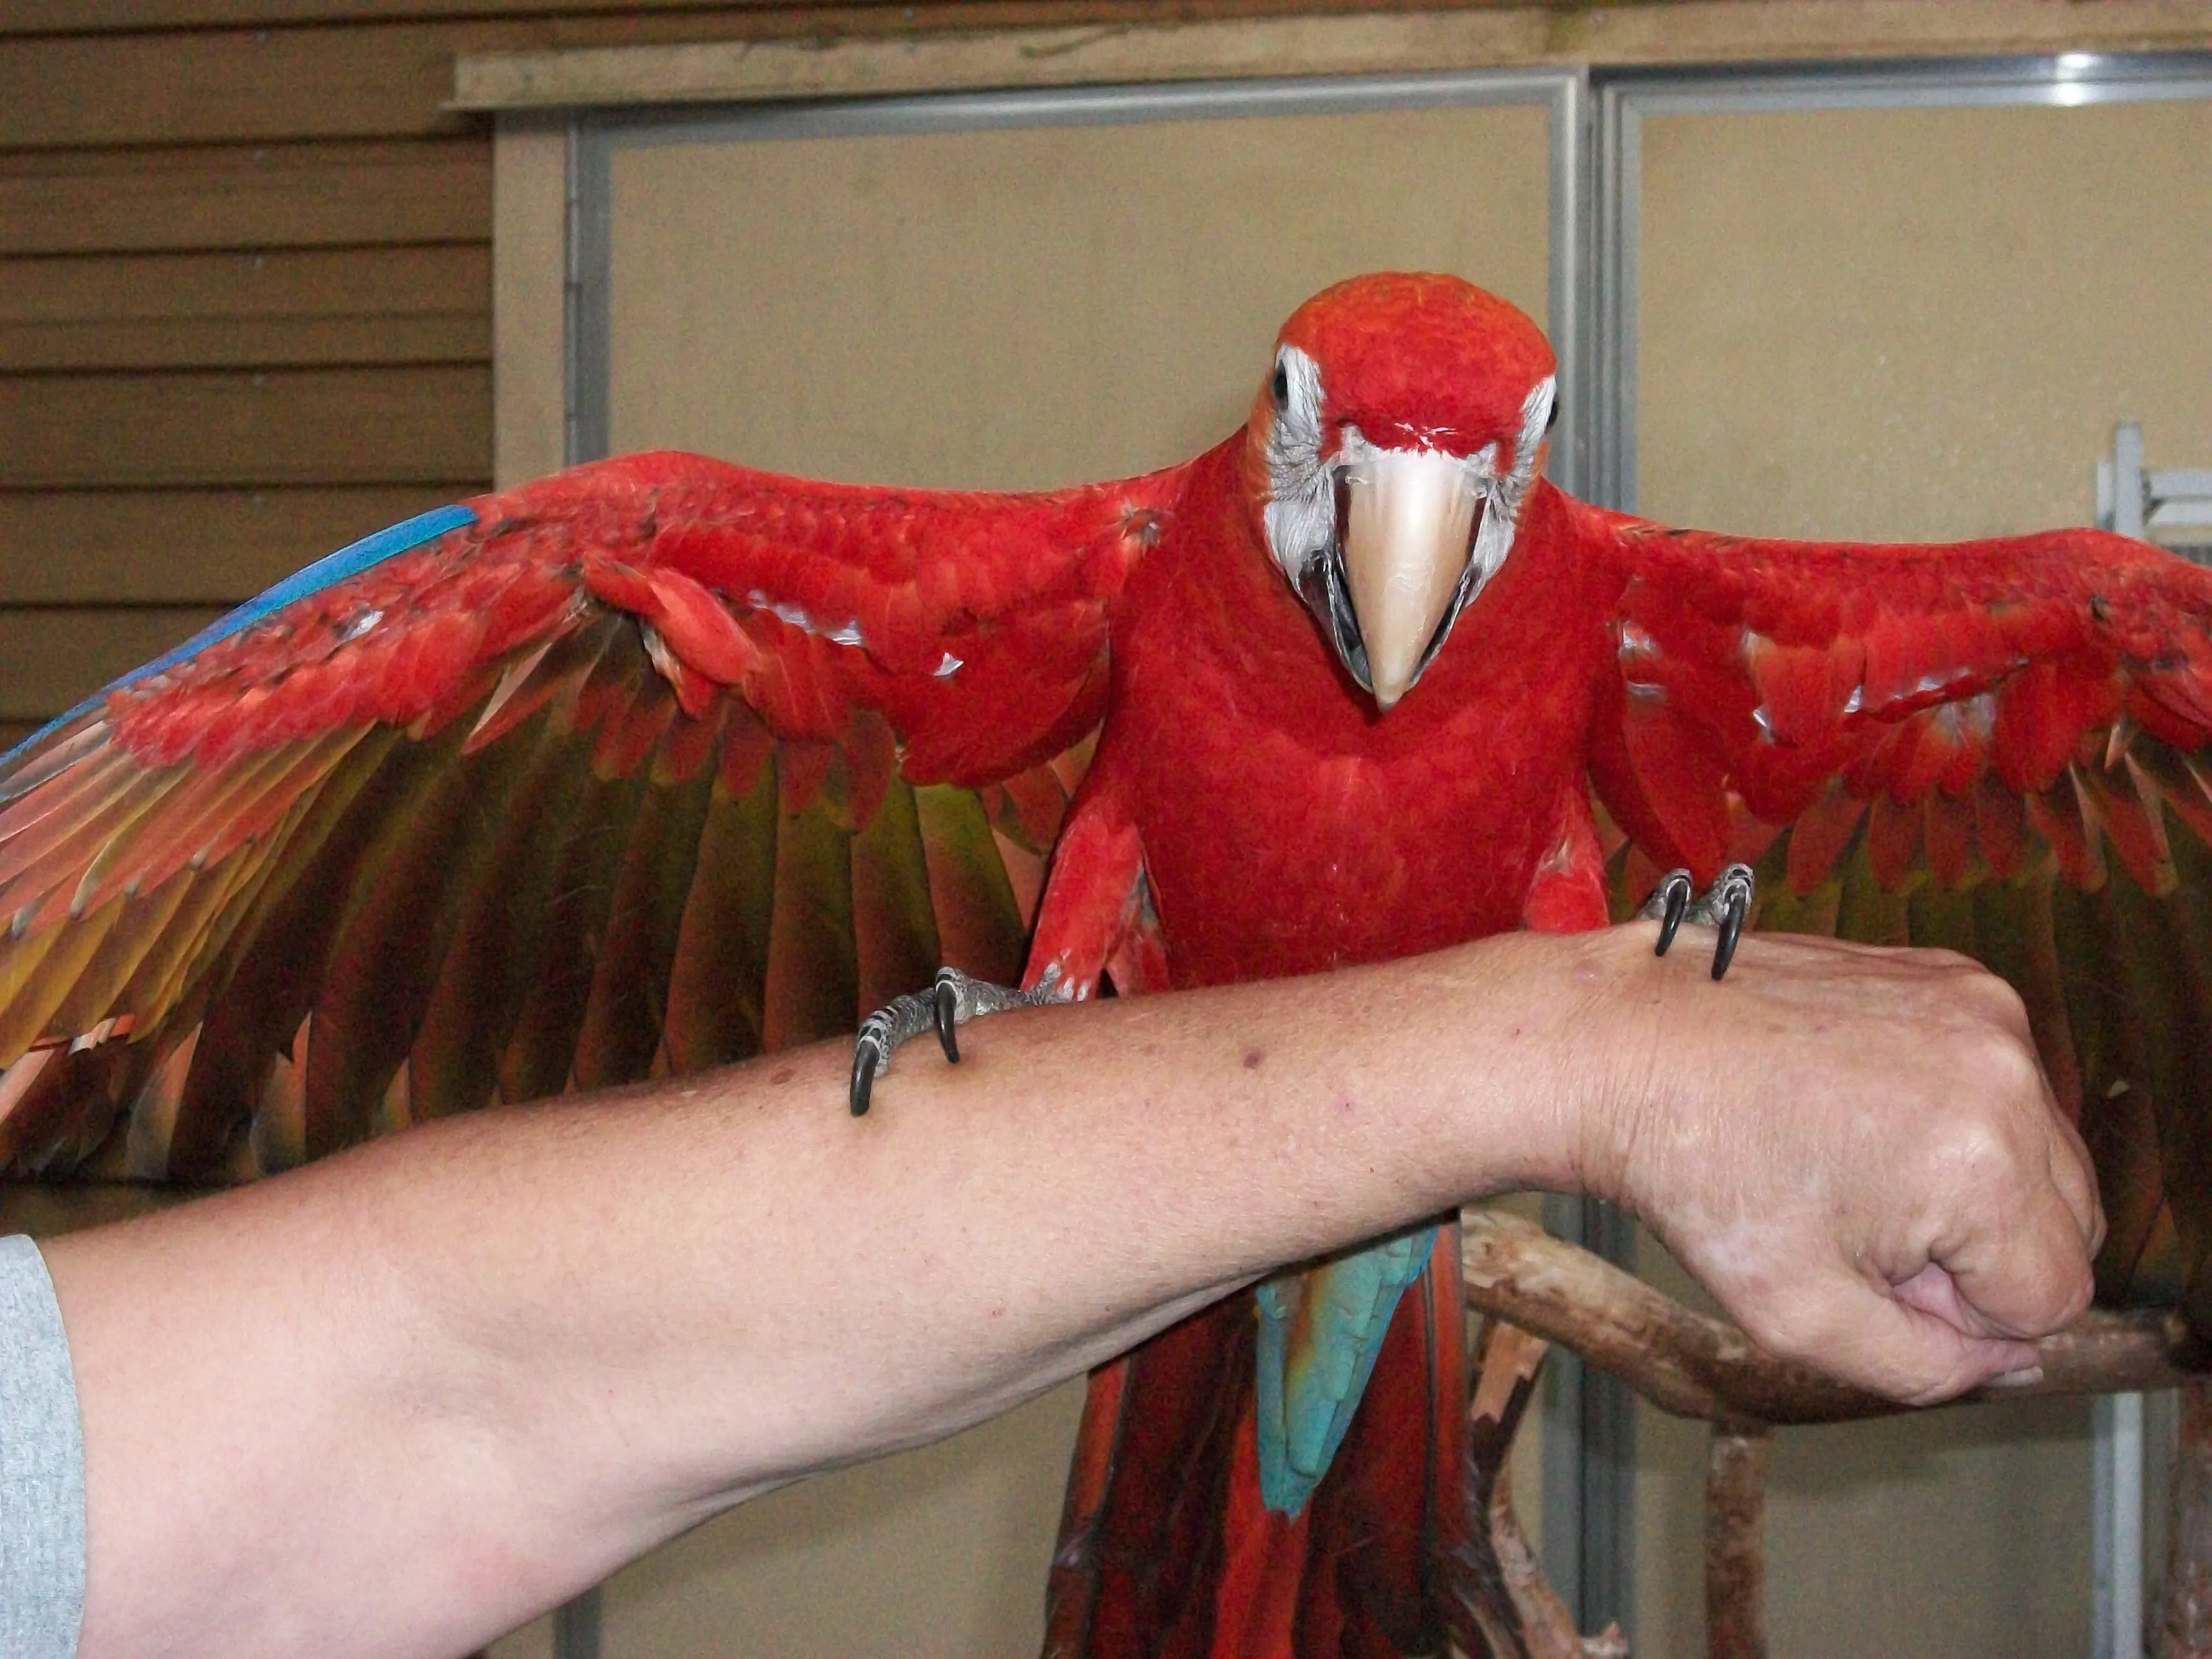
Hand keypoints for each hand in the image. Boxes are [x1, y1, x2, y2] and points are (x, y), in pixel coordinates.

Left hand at [1572, 927, 2101, 1406]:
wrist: (1622, 1047)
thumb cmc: (1694, 1174)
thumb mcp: (1804, 1319)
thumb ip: (1929, 1368)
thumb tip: (2006, 1357)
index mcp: (1982, 1162)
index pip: (2055, 1295)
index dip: (1968, 1314)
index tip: (1880, 1278)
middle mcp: (2003, 1073)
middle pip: (2063, 1221)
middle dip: (1977, 1251)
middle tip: (1857, 1228)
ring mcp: (1980, 1010)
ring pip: (2037, 1151)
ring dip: (1969, 1183)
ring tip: (1849, 1165)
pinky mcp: (1949, 975)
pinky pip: (1996, 1083)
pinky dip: (1948, 1112)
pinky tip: (1850, 1109)